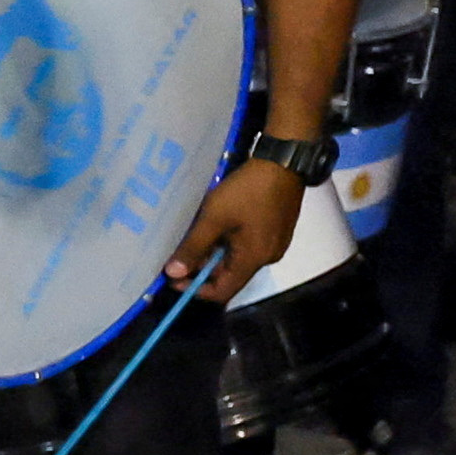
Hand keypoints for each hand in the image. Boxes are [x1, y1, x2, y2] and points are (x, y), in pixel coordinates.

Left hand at [167, 159, 300, 292]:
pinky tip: (216, 227)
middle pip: (229, 276)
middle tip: (179, 252)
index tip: (172, 277)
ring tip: (194, 236)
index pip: (222, 292)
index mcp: (254, 259)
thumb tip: (173, 274)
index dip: (194, 289)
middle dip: (202, 268)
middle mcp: (268, 257)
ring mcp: (274, 244)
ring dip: (214, 254)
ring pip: (237, 259)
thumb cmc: (247, 191)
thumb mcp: (214, 218)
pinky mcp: (276, 231)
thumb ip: (193, 247)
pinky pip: (248, 246)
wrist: (283, 162)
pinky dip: (228, 243)